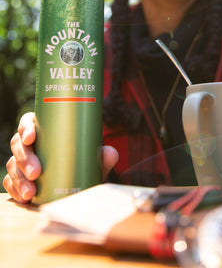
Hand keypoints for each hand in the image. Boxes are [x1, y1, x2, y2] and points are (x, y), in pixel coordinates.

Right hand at [2, 112, 118, 203]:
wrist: (80, 184)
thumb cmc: (82, 162)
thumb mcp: (92, 158)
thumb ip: (102, 156)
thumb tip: (110, 153)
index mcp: (43, 129)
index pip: (28, 122)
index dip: (25, 127)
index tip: (31, 137)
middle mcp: (30, 144)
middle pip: (18, 145)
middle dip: (24, 159)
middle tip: (36, 172)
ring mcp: (21, 162)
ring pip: (12, 166)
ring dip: (19, 179)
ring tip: (31, 192)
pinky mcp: (18, 180)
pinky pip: (10, 184)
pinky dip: (15, 191)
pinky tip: (24, 198)